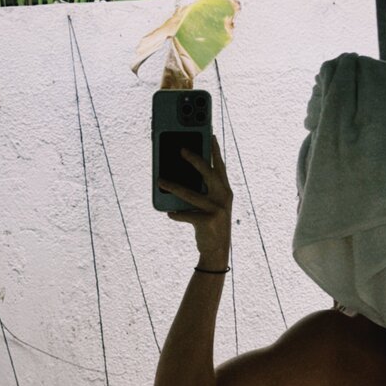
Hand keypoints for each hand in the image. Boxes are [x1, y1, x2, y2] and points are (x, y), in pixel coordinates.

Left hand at [158, 135, 232, 265]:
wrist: (216, 251)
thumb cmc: (209, 225)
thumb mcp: (210, 206)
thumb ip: (202, 191)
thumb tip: (178, 178)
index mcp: (225, 191)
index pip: (220, 166)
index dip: (215, 150)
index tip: (209, 134)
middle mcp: (224, 197)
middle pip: (208, 173)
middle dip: (195, 159)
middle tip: (181, 149)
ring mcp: (218, 209)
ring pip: (191, 194)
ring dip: (174, 187)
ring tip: (160, 181)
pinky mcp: (209, 221)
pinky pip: (186, 214)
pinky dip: (176, 214)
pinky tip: (170, 213)